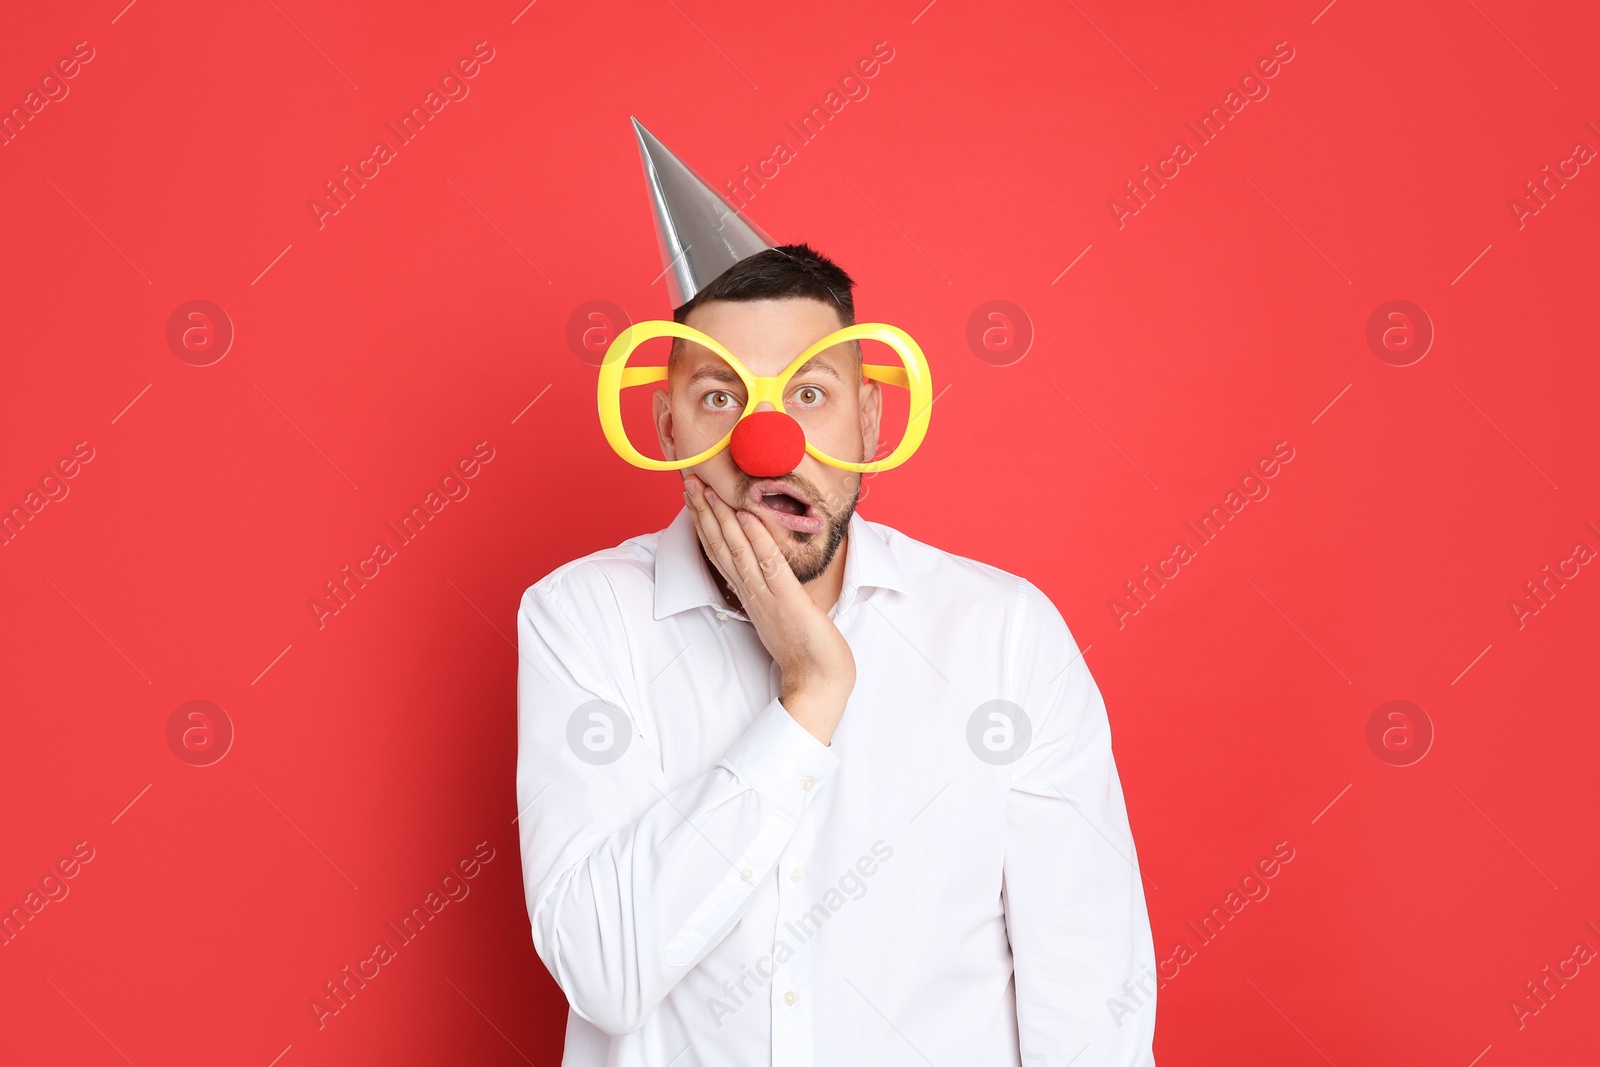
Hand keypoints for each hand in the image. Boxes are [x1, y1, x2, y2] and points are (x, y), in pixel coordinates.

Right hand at [683, 474, 855, 743]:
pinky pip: (769, 567)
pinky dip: (757, 540)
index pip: (720, 553)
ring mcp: (767, 597)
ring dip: (721, 519)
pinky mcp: (788, 602)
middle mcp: (752, 594)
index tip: (695, 496)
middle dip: (704, 513)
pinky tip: (747, 517)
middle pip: (720, 548)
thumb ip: (769, 591)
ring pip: (738, 552)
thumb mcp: (781, 613)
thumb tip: (765, 568)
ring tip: (708, 490)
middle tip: (690, 481)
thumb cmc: (806, 650)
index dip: (705, 523)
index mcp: (750, 595)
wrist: (819, 682)